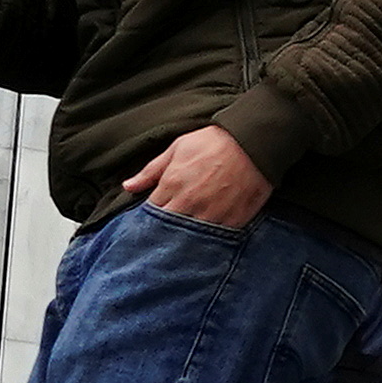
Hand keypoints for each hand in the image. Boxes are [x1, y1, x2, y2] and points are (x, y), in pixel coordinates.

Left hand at [125, 125, 272, 227]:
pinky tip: (205, 239)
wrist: (254, 142)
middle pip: (166, 229)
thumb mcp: (178, 148)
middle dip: (163, 232)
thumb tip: (128, 187)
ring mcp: (211, 214)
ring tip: (183, 238)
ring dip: (184, 239)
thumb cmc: (215, 142)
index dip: (149, 217)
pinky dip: (208, 240)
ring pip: (189, 238)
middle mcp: (189, 203)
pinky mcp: (232, 220)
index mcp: (171, 185)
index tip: (151, 219)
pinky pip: (214, 239)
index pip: (150, 213)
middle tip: (163, 234)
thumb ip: (151, 170)